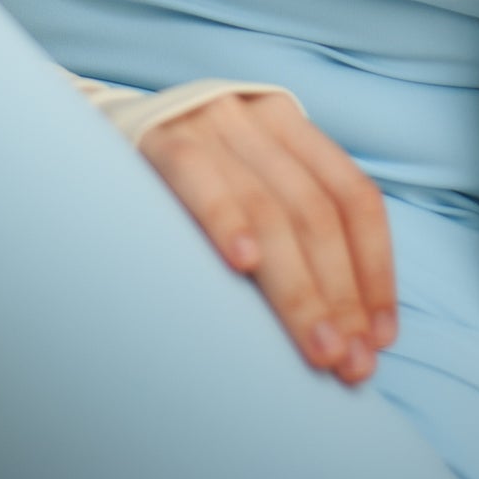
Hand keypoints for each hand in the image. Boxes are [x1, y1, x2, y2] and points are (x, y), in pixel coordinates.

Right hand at [137, 89, 398, 382]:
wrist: (98, 137)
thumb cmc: (192, 181)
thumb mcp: (252, 183)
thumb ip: (295, 228)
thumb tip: (352, 323)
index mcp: (290, 124)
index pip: (353, 196)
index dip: (374, 267)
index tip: (379, 335)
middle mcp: (257, 117)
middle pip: (317, 213)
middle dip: (341, 295)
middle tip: (350, 361)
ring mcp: (210, 124)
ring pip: (271, 211)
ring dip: (300, 288)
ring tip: (317, 345)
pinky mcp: (162, 140)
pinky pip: (202, 182)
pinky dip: (228, 223)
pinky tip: (243, 266)